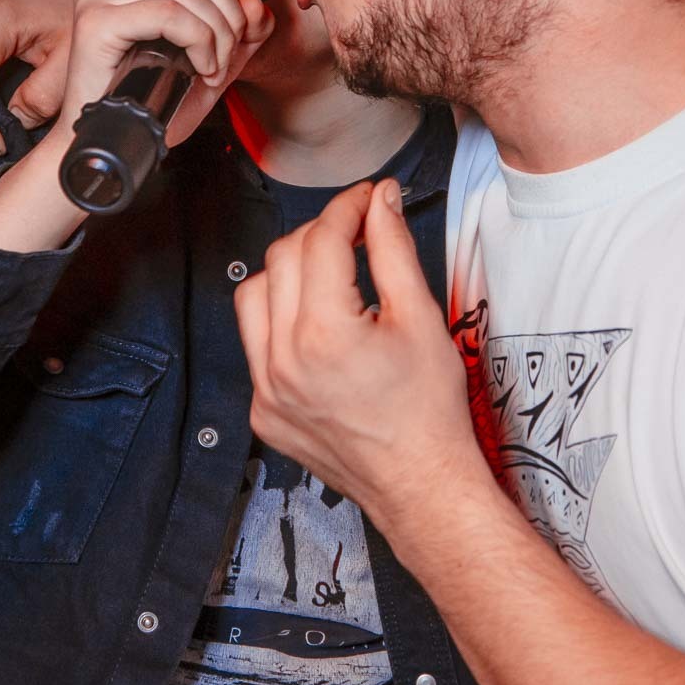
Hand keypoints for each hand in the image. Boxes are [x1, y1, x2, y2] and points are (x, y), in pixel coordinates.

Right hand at [51, 0, 273, 153]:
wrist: (109, 141)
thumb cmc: (152, 104)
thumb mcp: (209, 60)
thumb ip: (240, 29)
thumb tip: (254, 0)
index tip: (231, 34)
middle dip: (228, 17)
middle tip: (224, 60)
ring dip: (217, 35)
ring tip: (212, 69)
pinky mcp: (97, 20)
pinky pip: (169, 13)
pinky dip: (199, 41)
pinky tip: (201, 68)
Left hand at [235, 180, 483, 519]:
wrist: (421, 485)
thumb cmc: (430, 412)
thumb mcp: (422, 318)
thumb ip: (394, 249)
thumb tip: (381, 201)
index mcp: (324, 334)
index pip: (321, 239)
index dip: (347, 207)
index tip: (367, 200)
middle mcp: (282, 361)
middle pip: (283, 257)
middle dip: (321, 234)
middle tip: (357, 233)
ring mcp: (265, 389)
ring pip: (254, 294)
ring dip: (289, 272)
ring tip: (331, 276)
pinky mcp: (262, 410)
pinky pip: (255, 344)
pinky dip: (281, 321)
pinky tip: (318, 328)